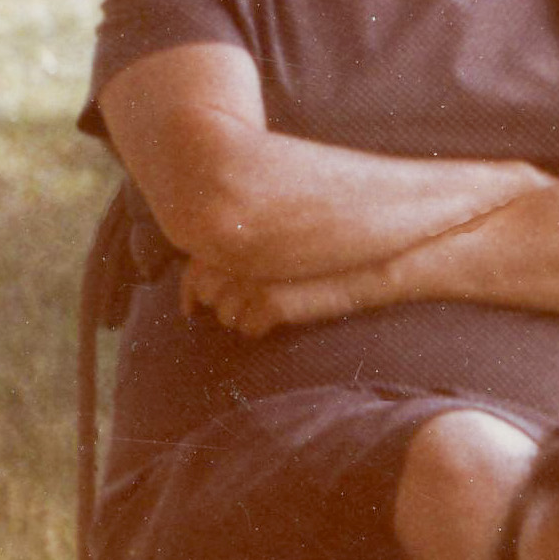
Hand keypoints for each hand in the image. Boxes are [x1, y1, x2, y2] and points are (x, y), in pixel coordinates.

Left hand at [184, 256, 375, 339]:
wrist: (369, 256)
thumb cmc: (324, 246)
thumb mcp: (278, 240)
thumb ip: (238, 249)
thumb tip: (198, 290)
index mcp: (237, 231)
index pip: (196, 267)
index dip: (190, 292)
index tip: (189, 309)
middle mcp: (239, 251)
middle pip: (207, 293)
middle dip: (220, 303)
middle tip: (246, 303)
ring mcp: (254, 276)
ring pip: (226, 314)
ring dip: (241, 317)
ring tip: (268, 307)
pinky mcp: (271, 301)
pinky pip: (250, 328)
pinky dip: (259, 328)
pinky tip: (278, 319)